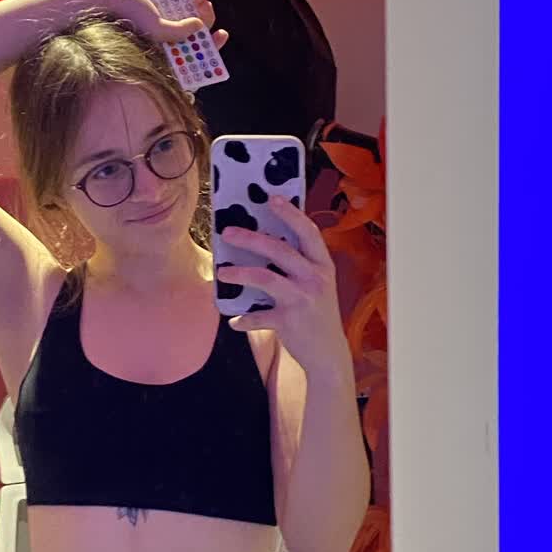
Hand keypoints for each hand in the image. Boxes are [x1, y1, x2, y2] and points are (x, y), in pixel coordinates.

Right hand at [70, 0, 229, 49]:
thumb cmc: (121, 15)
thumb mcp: (155, 28)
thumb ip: (178, 31)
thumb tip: (200, 26)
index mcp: (160, 45)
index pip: (189, 50)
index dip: (208, 46)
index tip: (221, 35)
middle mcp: (158, 28)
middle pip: (189, 26)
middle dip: (202, 16)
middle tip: (206, 6)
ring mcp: (155, 9)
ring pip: (183, 6)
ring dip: (195, 0)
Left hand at [224, 198, 351, 376]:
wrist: (328, 353)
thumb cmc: (317, 313)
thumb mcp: (317, 286)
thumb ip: (299, 266)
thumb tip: (264, 244)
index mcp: (322, 266)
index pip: (308, 232)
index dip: (290, 213)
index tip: (272, 198)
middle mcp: (315, 279)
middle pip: (279, 250)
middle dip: (250, 238)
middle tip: (228, 232)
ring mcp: (302, 299)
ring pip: (265, 278)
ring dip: (239, 273)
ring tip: (222, 273)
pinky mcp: (289, 321)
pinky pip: (258, 316)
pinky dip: (244, 319)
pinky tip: (235, 321)